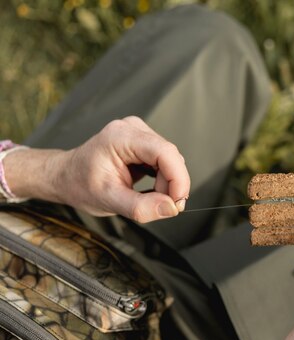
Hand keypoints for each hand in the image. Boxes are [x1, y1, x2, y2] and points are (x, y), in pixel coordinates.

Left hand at [5, 116, 190, 222]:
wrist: (66, 176)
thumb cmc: (80, 185)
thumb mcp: (108, 201)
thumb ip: (140, 207)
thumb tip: (170, 208)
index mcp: (120, 137)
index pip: (164, 152)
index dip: (178, 178)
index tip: (177, 203)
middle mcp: (132, 129)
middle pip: (171, 157)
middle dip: (172, 185)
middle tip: (162, 208)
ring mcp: (140, 133)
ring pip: (171, 160)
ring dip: (168, 183)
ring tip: (149, 198)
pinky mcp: (145, 142)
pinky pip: (166, 161)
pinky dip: (164, 179)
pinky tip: (151, 189)